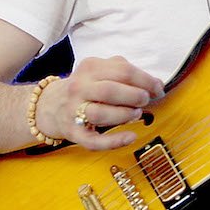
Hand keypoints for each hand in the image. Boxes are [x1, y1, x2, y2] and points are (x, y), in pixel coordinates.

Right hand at [36, 56, 163, 149]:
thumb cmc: (87, 87)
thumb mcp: (101, 71)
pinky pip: (93, 141)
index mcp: (90, 68)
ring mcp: (74, 111)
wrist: (50, 105)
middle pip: (110, 90)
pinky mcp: (73, 133)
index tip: (158, 89)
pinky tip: (131, 136)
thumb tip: (157, 85)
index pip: (123, 70)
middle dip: (134, 96)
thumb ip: (127, 73)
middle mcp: (79, 87)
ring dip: (124, 115)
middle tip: (145, 100)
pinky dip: (114, 141)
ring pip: (99, 114)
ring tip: (136, 114)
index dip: (146, 80)